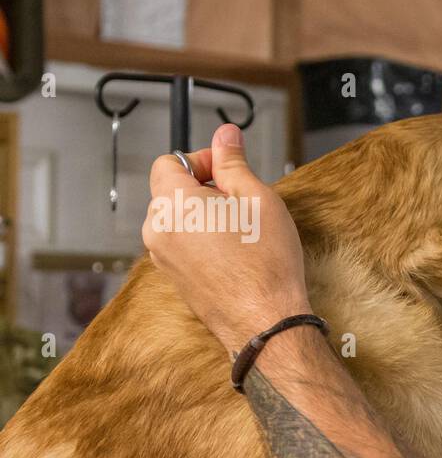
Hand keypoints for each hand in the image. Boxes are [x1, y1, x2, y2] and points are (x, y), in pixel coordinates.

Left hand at [142, 124, 311, 355]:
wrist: (266, 321)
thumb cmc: (266, 264)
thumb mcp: (257, 198)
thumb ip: (233, 163)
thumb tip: (225, 136)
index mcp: (173, 204)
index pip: (169, 162)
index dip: (201, 160)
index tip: (228, 170)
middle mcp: (158, 230)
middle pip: (172, 191)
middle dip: (205, 189)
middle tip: (243, 202)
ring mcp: (163, 258)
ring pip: (179, 219)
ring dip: (205, 216)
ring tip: (242, 231)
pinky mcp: (174, 278)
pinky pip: (183, 245)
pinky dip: (204, 241)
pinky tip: (235, 253)